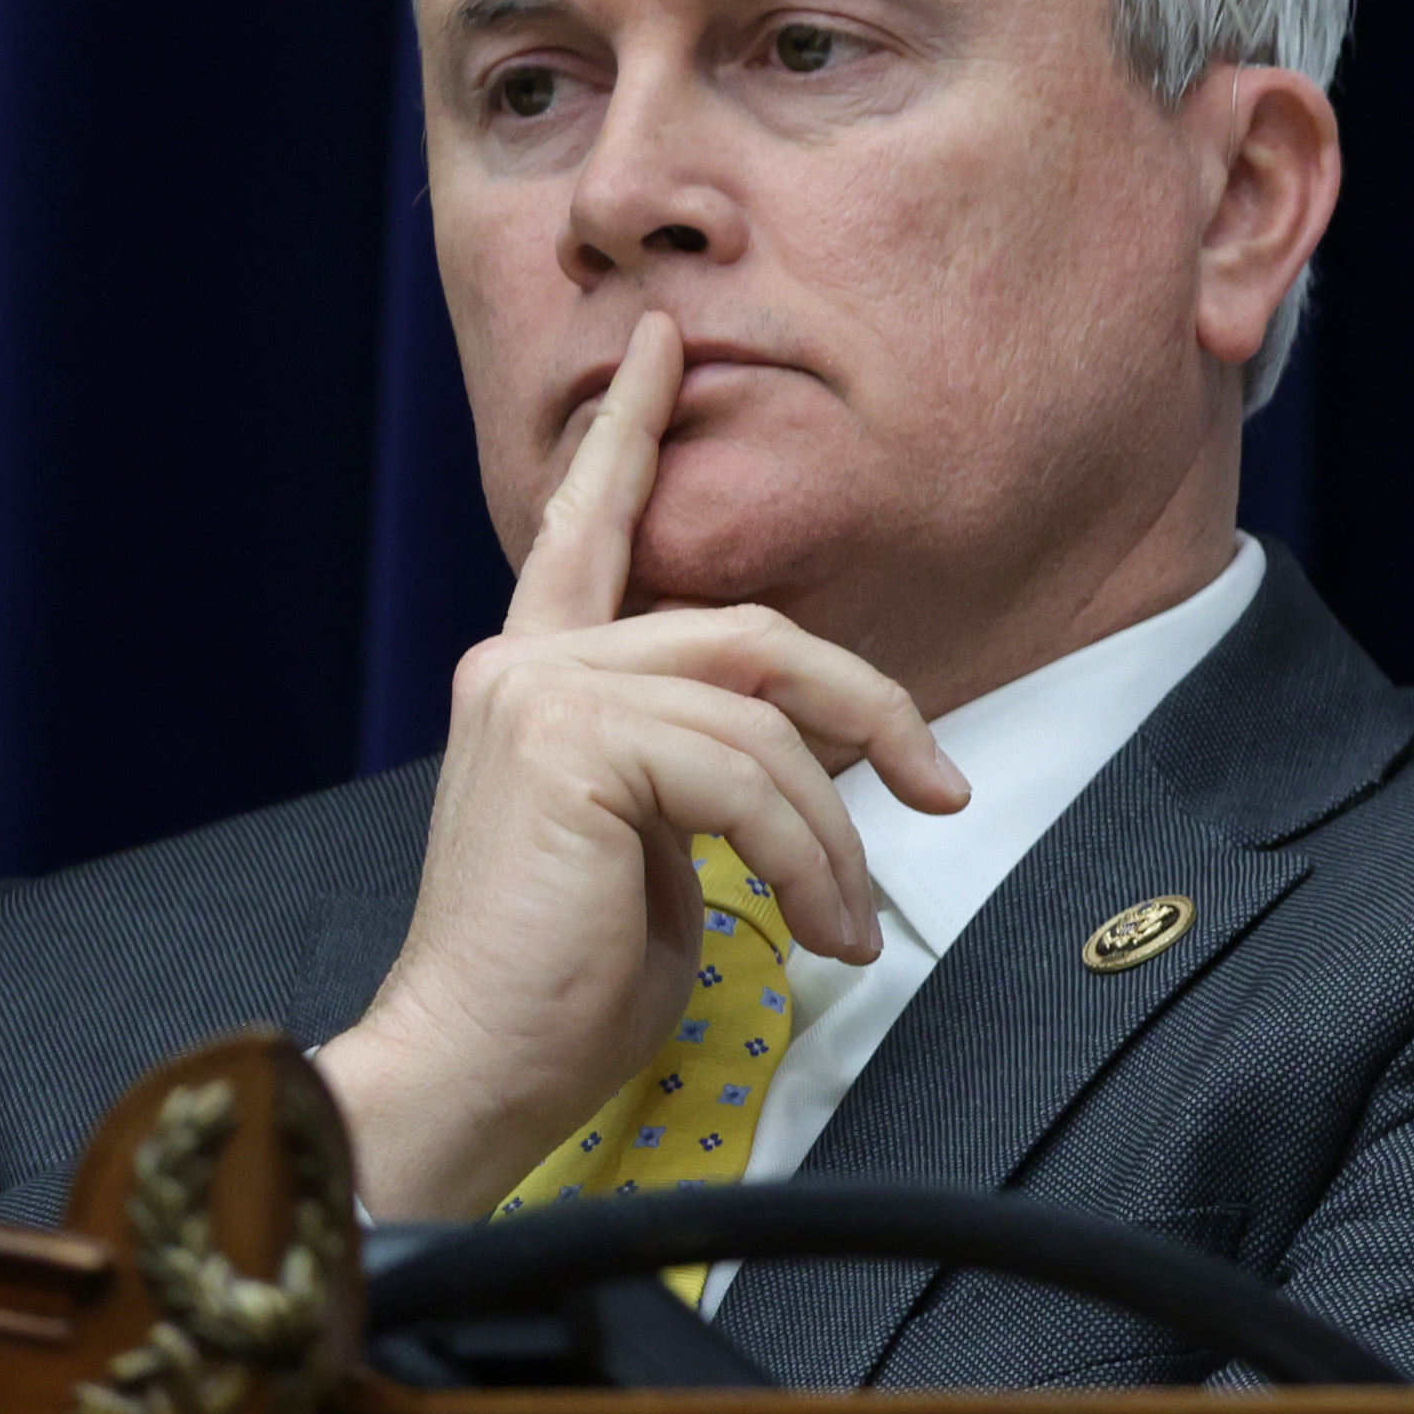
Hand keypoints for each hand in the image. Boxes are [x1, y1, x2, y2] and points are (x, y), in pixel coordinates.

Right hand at [316, 315, 967, 1220]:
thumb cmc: (562, 984)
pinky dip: (809, 861)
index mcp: (538, 680)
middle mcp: (529, 668)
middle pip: (755, 635)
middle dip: (870, 710)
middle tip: (941, 789)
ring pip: (768, 724)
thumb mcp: (654, 847)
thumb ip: (702, 766)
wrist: (472, 1071)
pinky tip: (819, 932)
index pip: (592, 533)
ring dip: (833, 837)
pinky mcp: (575, 744)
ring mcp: (544, 697)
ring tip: (846, 926)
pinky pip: (752, 778)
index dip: (632, 435)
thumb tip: (803, 754)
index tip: (664, 343)